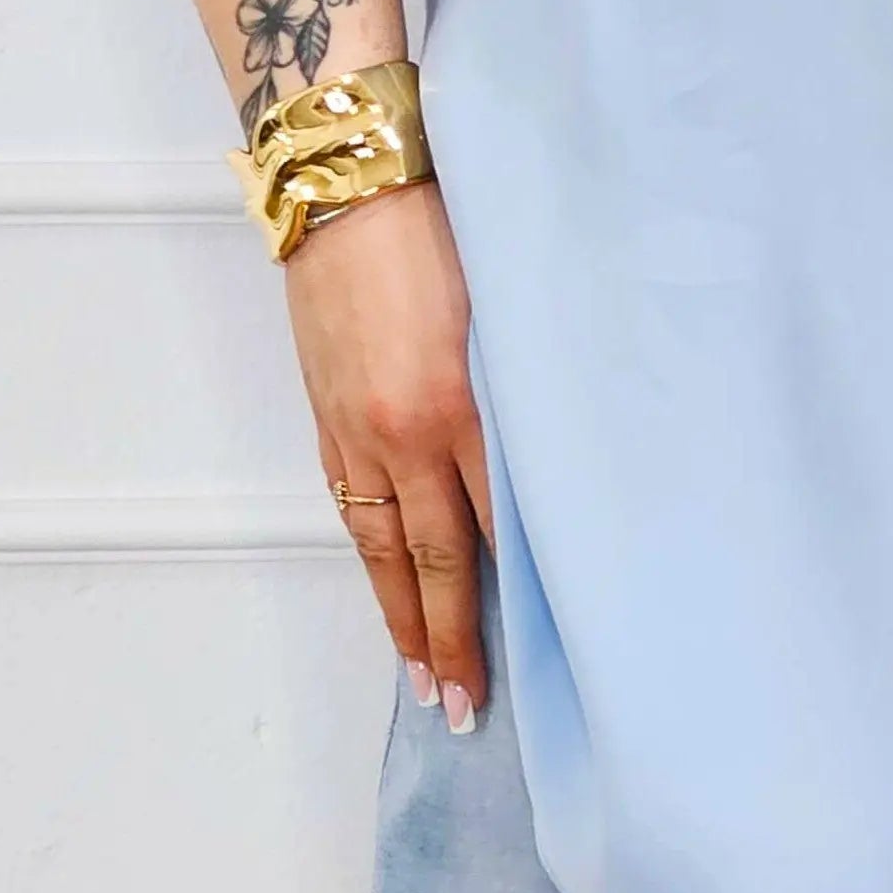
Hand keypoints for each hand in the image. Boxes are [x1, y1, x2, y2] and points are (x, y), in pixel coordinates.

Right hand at [282, 178, 495, 731]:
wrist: (350, 184)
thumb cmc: (444, 225)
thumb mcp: (510, 303)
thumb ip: (531, 382)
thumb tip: (565, 449)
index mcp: (464, 403)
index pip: (501, 523)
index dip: (520, 592)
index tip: (544, 653)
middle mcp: (407, 432)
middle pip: (437, 558)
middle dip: (454, 638)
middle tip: (467, 708)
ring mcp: (358, 430)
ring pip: (384, 548)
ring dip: (403, 619)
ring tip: (422, 679)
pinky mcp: (326, 416)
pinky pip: (350, 508)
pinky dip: (369, 558)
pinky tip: (384, 590)